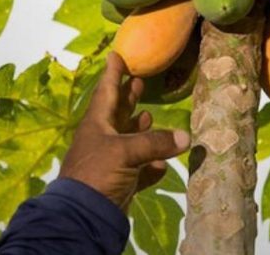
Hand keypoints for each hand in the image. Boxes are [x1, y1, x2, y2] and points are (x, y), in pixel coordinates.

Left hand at [59, 51, 190, 210]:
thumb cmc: (98, 173)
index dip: (113, 74)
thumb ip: (155, 143)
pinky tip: (161, 164)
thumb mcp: (126, 152)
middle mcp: (102, 139)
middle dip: (128, 98)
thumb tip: (185, 137)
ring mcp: (110, 162)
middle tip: (138, 80)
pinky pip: (138, 170)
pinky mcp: (119, 182)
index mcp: (97, 125)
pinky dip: (149, 166)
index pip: (106, 92)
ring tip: (149, 116)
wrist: (84, 215)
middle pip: (118, 113)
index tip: (116, 54)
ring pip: (128, 141)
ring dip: (139, 130)